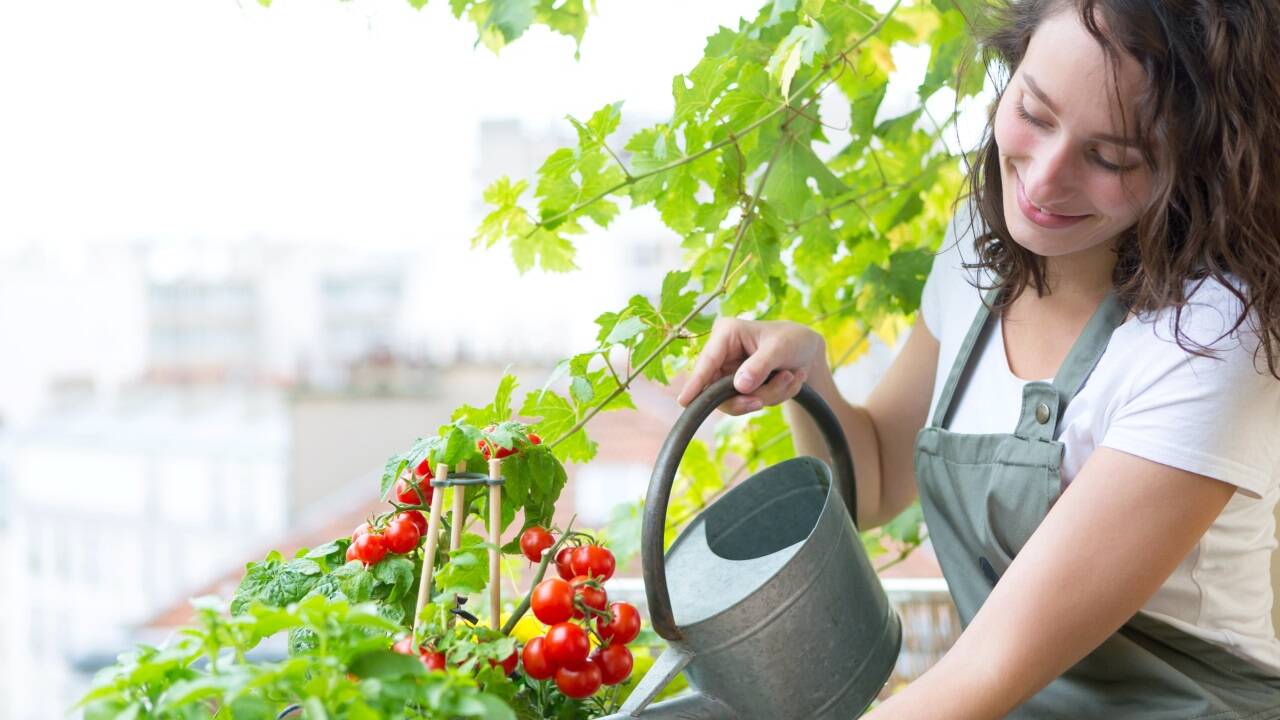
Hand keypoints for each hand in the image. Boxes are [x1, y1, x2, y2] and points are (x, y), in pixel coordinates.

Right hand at [676, 317, 825, 414]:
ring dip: (769, 394)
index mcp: (725, 334)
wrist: (807, 351)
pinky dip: (773, 396)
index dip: (696, 383)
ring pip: (737, 400)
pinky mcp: (738, 386)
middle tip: (772, 394)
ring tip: (791, 376)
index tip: (684, 401)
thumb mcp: (780, 348)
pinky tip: (788, 379)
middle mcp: (721, 354)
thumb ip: (760, 366)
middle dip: (751, 395)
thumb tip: (739, 386)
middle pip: (718, 389)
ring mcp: (729, 372)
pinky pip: (750, 403)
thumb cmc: (792, 340)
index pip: (707, 362)